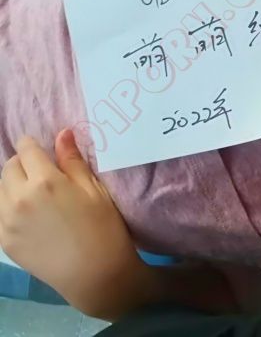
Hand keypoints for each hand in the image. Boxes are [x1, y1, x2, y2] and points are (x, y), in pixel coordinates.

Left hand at [0, 130, 152, 317]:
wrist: (95, 274)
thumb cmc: (104, 228)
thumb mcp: (95, 190)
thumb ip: (74, 161)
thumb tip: (62, 134)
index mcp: (45, 181)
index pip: (27, 149)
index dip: (33, 144)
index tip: (41, 148)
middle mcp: (19, 198)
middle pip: (9, 167)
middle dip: (22, 163)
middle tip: (41, 171)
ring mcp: (7, 221)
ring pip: (0, 189)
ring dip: (13, 184)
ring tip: (34, 193)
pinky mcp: (4, 240)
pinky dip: (9, 207)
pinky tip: (30, 215)